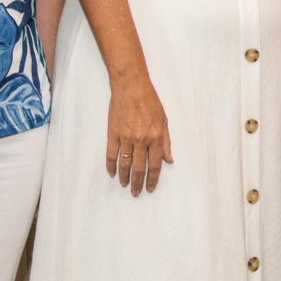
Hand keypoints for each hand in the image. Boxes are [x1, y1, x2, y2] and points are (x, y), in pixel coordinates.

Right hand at [107, 73, 171, 194]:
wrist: (131, 87)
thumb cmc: (150, 102)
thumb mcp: (164, 120)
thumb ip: (166, 142)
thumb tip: (169, 160)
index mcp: (155, 137)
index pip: (155, 165)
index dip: (153, 179)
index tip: (150, 188)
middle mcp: (141, 140)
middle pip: (138, 168)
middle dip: (138, 183)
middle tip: (136, 193)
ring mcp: (125, 137)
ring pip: (124, 164)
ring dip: (124, 177)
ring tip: (125, 185)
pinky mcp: (113, 133)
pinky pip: (111, 154)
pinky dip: (111, 165)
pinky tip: (112, 173)